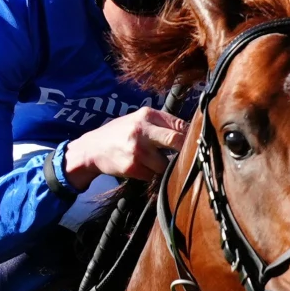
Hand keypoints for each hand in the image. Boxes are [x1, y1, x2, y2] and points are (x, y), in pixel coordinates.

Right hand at [63, 108, 186, 188]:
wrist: (92, 148)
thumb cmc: (120, 133)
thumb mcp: (138, 120)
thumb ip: (161, 123)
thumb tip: (191, 132)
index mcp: (147, 115)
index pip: (179, 124)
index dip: (191, 136)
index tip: (197, 144)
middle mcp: (142, 130)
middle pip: (176, 141)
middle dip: (186, 151)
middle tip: (191, 157)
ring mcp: (137, 149)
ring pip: (166, 163)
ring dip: (166, 167)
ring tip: (155, 163)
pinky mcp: (132, 166)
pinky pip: (154, 175)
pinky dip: (153, 175)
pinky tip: (143, 168)